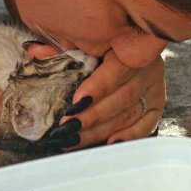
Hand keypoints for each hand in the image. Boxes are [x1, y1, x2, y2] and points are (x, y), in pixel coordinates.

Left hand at [27, 46, 165, 149]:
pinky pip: (146, 125)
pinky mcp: (156, 106)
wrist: (126, 51)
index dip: (98, 88)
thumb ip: (60, 51)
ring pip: (129, 114)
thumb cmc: (97, 48)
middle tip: (66, 128)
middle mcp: (148, 67)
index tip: (76, 103)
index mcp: (130, 47)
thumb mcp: (79, 46)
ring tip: (73, 140)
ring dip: (100, 130)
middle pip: (122, 97)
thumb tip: (33, 53)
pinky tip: (108, 144)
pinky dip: (128, 136)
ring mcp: (154, 88)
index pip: (116, 70)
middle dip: (92, 116)